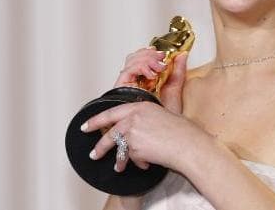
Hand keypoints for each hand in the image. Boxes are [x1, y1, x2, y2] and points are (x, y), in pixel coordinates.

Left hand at [83, 99, 203, 173]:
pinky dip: (139, 163)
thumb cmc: (182, 131)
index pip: (112, 112)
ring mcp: (133, 132)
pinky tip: (148, 163)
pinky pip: (133, 158)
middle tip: (93, 153)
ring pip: (119, 148)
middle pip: (110, 133)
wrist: (188, 145)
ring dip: (119, 161)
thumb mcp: (164, 115)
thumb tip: (137, 125)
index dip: (96, 120)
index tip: (86, 125)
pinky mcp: (135, 148)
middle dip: (100, 145)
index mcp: (140, 106)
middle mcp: (133, 117)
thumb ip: (147, 118)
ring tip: (118, 168)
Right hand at [115, 48, 187, 113]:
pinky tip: (152, 74)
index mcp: (144, 81)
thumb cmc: (165, 116)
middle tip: (161, 57)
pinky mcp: (121, 90)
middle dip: (149, 55)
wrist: (160, 131)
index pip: (141, 59)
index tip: (162, 53)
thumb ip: (178, 71)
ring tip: (159, 67)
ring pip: (130, 62)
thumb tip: (182, 54)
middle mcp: (134, 82)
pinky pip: (127, 72)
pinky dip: (140, 68)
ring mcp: (127, 85)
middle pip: (134, 58)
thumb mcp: (174, 88)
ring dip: (146, 59)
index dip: (149, 53)